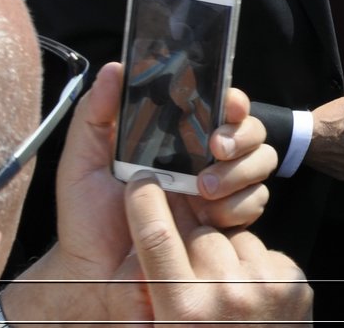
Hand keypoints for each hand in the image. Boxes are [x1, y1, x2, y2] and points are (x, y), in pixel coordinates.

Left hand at [2, 63, 285, 324]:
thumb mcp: (82, 163)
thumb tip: (115, 68)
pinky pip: (256, 202)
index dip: (232, 100)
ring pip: (262, 163)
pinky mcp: (228, 222)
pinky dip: (239, 205)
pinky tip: (211, 216)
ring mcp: (221, 190)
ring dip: (241, 170)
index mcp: (177, 141)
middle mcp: (205, 161)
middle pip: (252, 132)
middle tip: (216, 148)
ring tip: (205, 188)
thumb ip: (95, 115)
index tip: (225, 102)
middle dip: (243, 135)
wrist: (95, 274)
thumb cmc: (87, 220)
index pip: (219, 108)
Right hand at [122, 174, 312, 324]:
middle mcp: (222, 293)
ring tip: (228, 292)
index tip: (141, 181)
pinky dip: (258, 266)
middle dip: (193, 240)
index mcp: (182, 309)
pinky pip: (266, 253)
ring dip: (229, 254)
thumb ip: (162, 291)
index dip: (145, 203)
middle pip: (198, 235)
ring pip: (235, 239)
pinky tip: (254, 296)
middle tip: (196, 266)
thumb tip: (153, 246)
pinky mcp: (292, 280)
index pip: (156, 238)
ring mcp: (262, 284)